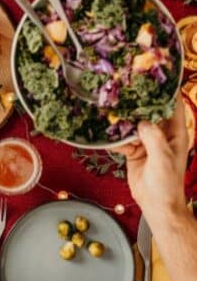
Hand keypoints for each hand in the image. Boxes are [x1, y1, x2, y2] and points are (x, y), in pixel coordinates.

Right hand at [115, 96, 188, 217]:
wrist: (156, 206)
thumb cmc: (166, 185)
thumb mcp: (163, 159)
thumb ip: (153, 139)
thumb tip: (141, 122)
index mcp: (175, 134)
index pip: (172, 106)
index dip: (166, 90)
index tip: (153, 75)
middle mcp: (161, 134)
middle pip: (149, 111)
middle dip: (138, 101)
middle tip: (124, 86)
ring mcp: (146, 141)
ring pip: (133, 123)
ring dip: (123, 118)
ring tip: (109, 106)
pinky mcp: (134, 150)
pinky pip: (122, 138)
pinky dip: (114, 136)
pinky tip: (105, 132)